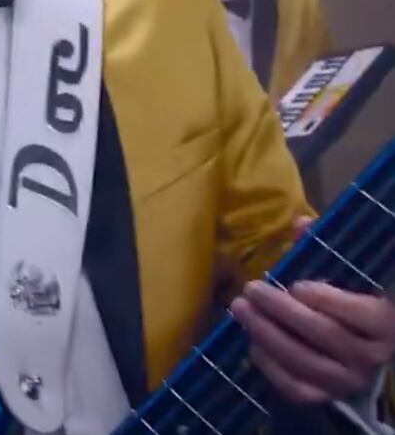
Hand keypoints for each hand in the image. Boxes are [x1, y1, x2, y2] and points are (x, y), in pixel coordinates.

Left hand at [234, 215, 394, 403]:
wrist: (356, 349)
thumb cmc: (347, 303)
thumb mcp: (343, 276)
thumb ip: (324, 249)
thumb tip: (301, 222)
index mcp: (384, 323)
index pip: (359, 313)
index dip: (325, 299)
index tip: (295, 284)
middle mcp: (371, 357)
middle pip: (323, 334)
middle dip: (282, 310)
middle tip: (250, 288)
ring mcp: (347, 382)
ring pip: (304, 361)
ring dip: (266, 334)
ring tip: (240, 309)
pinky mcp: (325, 397)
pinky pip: (295, 387)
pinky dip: (270, 366)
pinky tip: (252, 343)